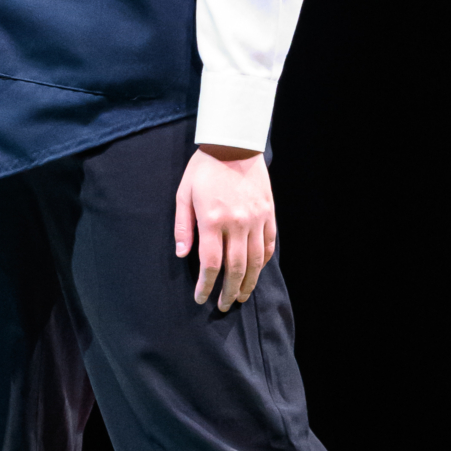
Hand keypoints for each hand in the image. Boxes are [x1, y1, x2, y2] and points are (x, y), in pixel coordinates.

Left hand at [174, 145, 275, 309]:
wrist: (234, 144)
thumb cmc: (204, 168)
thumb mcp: (184, 193)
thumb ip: (183, 226)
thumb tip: (181, 255)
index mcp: (212, 220)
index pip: (211, 263)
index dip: (206, 285)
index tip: (201, 297)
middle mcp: (237, 223)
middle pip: (235, 268)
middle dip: (228, 291)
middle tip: (223, 305)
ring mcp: (256, 219)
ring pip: (255, 261)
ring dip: (248, 283)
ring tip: (241, 296)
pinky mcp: (269, 214)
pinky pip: (269, 245)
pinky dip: (263, 262)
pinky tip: (256, 272)